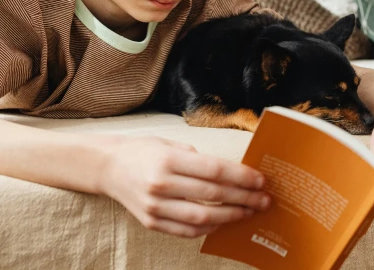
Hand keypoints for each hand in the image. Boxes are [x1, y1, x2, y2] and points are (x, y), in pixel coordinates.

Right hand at [98, 136, 271, 237]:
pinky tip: (223, 221)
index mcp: (168, 159)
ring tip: (249, 212)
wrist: (108, 167)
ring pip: (202, 217)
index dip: (241, 176)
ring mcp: (155, 206)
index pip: (214, 170)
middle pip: (212, 194)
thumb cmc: (145, 151)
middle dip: (244, 198)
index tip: (261, 180)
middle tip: (264, 200)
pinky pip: (186, 230)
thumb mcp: (171, 143)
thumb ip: (200, 158)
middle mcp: (161, 183)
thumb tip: (234, 172)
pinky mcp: (151, 222)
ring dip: (231, 216)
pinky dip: (208, 228)